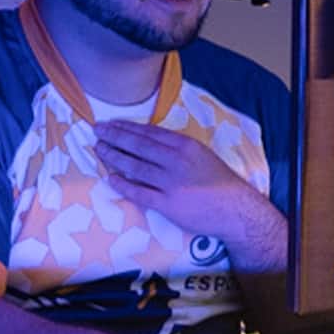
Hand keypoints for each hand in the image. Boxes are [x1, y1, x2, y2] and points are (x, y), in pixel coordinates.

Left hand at [94, 120, 284, 270]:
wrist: (235, 209)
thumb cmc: (219, 182)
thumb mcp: (201, 155)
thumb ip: (177, 148)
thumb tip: (149, 140)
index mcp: (185, 146)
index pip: (149, 133)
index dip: (126, 127)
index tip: (111, 124)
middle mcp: (176, 161)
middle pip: (137, 146)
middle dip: (114, 137)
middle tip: (97, 132)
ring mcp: (170, 183)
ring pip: (135, 167)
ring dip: (114, 157)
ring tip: (100, 150)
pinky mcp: (167, 204)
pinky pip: (139, 192)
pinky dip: (123, 185)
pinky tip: (112, 178)